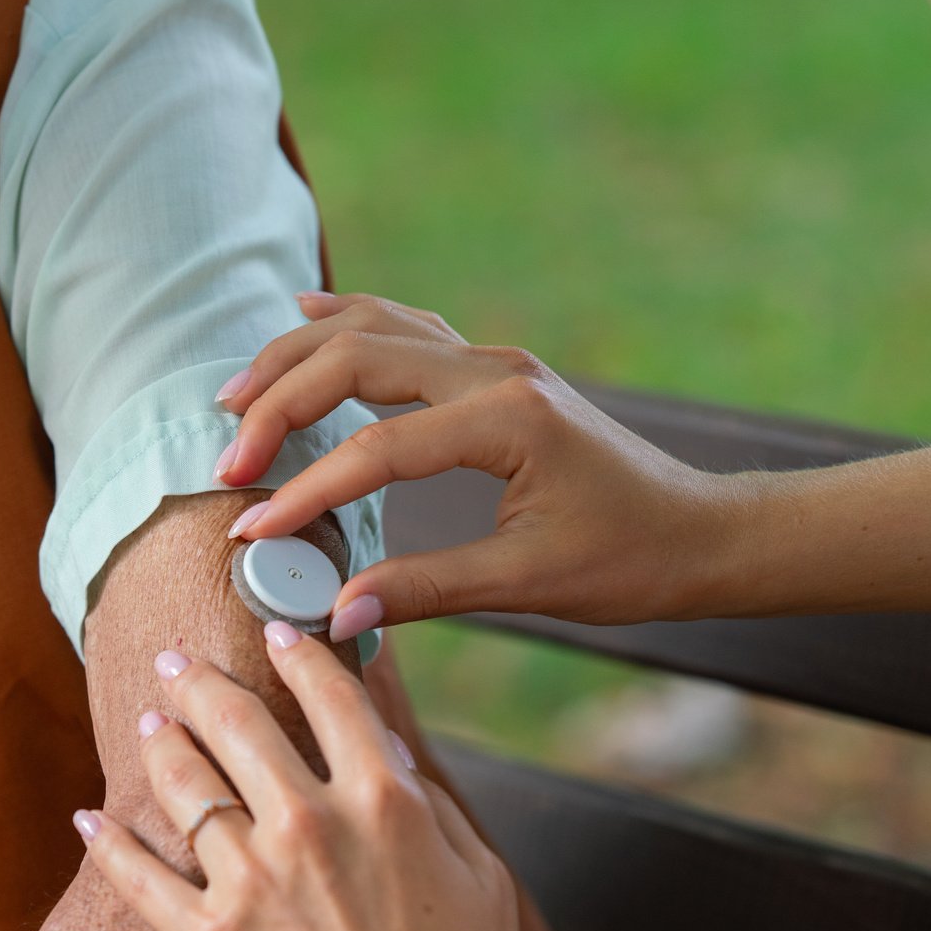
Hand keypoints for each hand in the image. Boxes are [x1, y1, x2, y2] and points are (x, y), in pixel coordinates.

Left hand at [76, 622, 522, 930]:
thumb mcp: (480, 880)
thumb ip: (431, 807)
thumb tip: (393, 754)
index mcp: (383, 800)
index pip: (328, 696)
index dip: (296, 654)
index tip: (273, 632)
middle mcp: (308, 822)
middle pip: (236, 721)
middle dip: (200, 680)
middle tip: (177, 660)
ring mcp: (249, 878)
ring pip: (185, 784)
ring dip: (162, 745)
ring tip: (149, 725)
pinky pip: (139, 879)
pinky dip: (108, 845)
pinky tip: (89, 820)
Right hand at [212, 292, 739, 636]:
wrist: (703, 531)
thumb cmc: (633, 559)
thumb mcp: (531, 584)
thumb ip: (428, 590)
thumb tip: (337, 613)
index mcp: (506, 420)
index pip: (376, 448)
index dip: (306, 490)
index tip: (252, 529)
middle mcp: (494, 372)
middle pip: (355, 358)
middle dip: (280, 405)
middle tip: (228, 461)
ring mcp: (494, 361)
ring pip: (372, 328)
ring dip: (299, 356)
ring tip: (236, 395)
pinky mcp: (493, 371)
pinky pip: (404, 327)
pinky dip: (346, 323)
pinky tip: (303, 317)